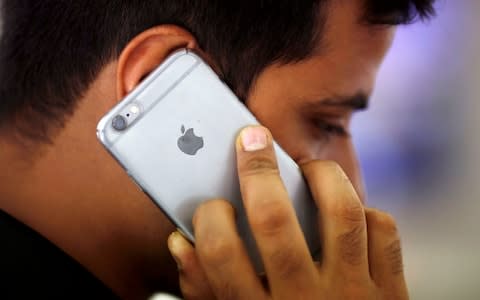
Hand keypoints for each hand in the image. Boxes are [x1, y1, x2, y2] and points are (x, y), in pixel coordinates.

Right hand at [167, 126, 407, 299]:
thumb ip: (204, 289)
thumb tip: (180, 242)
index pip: (220, 252)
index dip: (209, 217)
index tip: (212, 204)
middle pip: (275, 219)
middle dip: (257, 169)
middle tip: (251, 139)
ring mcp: (353, 295)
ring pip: (341, 212)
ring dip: (321, 175)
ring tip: (306, 167)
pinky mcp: (390, 293)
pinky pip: (383, 232)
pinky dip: (366, 212)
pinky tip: (345, 213)